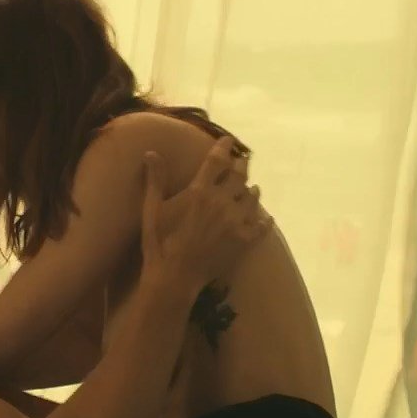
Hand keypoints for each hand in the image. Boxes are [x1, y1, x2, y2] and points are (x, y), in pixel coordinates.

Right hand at [140, 136, 271, 287]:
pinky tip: (265, 218)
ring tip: (251, 189)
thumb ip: (155, 180)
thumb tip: (151, 153)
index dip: (224, 147)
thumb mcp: (152, 209)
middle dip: (242, 166)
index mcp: (200, 191)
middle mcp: (222, 202)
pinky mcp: (245, 240)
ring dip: (251, 191)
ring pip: (253, 198)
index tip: (229, 140)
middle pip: (240, 175)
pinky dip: (264, 220)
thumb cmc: (160, 242)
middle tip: (242, 162)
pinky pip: (262, 225)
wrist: (175, 276)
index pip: (217, 160)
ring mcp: (236, 221)